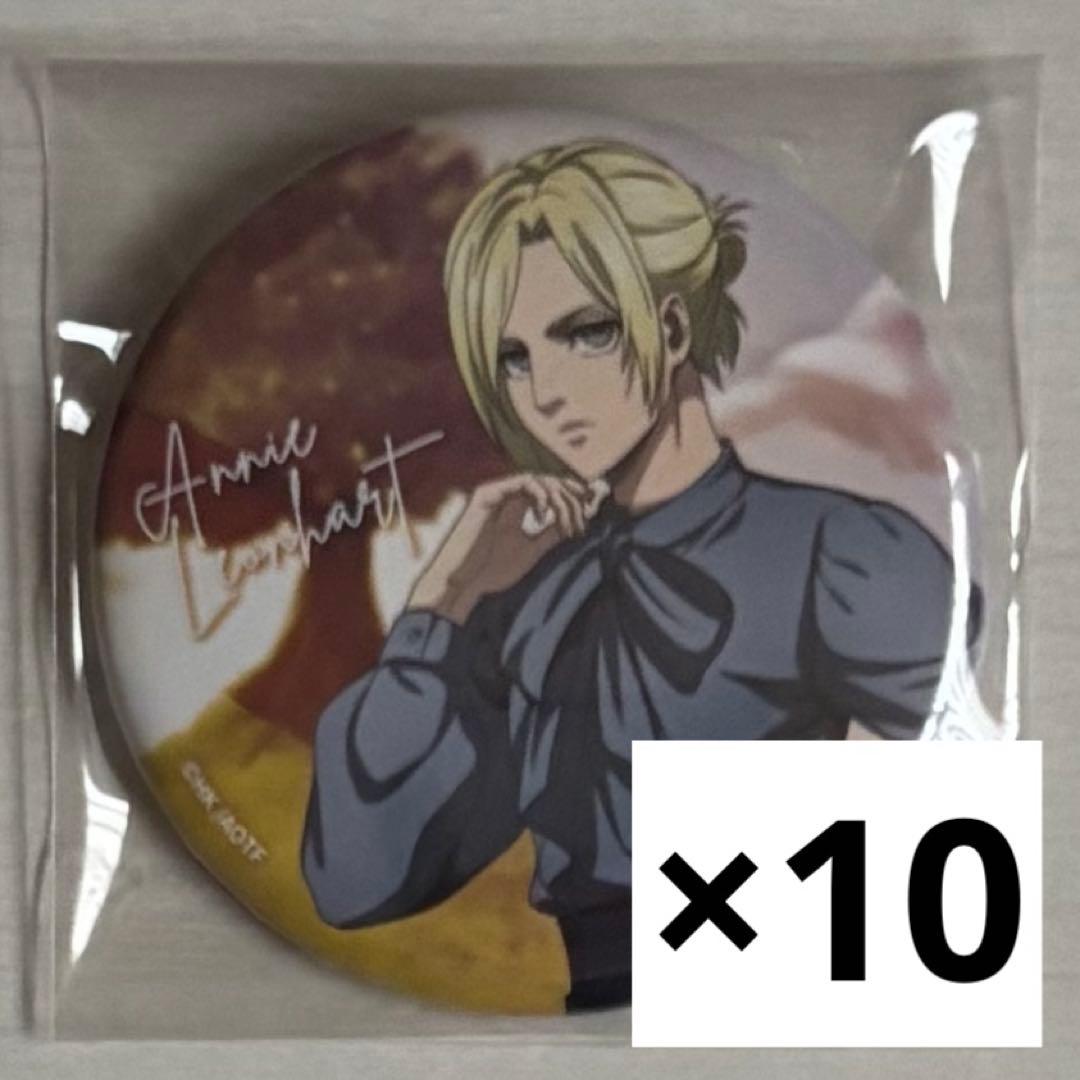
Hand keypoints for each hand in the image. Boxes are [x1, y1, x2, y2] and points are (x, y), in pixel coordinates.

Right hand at [408, 473, 595, 624]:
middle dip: (571, 495)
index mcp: (517, 506)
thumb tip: (577, 518)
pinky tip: (543, 516)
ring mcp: (496, 492)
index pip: (550, 488)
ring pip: (538, 479)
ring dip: (559, 498)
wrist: (463, 585)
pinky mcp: (487, 495)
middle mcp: (507, 495)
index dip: (573, 492)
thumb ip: (552, 533)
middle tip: (583, 516)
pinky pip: (522, 482)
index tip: (592, 504)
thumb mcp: (532, 550)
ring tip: (565, 523)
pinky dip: (539, 495)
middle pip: (548, 480)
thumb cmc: (491, 571)